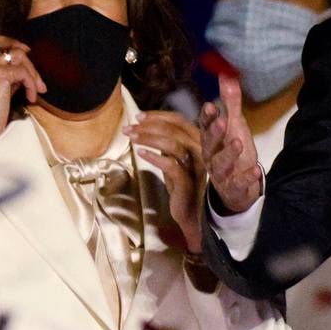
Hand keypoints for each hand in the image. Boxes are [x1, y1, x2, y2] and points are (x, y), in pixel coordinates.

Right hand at [0, 33, 44, 161]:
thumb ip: (4, 76)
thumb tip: (24, 71)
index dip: (9, 41)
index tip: (25, 50)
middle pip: (10, 48)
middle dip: (28, 62)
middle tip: (38, 81)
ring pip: (19, 57)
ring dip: (32, 74)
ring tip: (36, 90)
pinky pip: (23, 72)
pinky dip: (31, 84)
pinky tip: (31, 98)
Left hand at [127, 111, 206, 252]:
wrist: (191, 214)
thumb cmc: (181, 185)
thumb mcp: (175, 160)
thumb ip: (169, 143)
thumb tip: (150, 127)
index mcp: (199, 143)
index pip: (180, 121)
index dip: (159, 116)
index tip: (139, 116)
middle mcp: (201, 152)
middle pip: (175, 130)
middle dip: (149, 126)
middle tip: (129, 128)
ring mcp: (195, 167)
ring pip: (173, 144)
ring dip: (149, 138)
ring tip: (132, 139)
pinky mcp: (187, 182)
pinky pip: (170, 165)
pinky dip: (154, 157)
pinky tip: (141, 154)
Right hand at [201, 73, 262, 213]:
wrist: (239, 187)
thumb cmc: (233, 151)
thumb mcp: (234, 125)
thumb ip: (231, 102)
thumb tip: (226, 74)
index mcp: (211, 140)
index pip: (205, 126)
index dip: (207, 118)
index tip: (211, 106)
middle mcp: (212, 156)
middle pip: (209, 145)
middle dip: (215, 133)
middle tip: (222, 121)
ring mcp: (222, 173)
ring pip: (221, 164)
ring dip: (229, 154)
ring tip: (239, 143)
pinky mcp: (233, 188)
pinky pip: (238, 183)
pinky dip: (247, 178)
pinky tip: (256, 170)